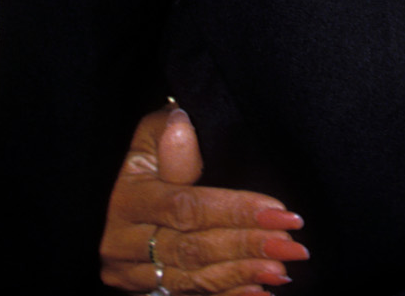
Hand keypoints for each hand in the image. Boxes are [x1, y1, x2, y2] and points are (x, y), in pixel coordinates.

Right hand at [99, 104, 309, 292]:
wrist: (112, 194)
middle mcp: (124, 242)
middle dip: (247, 247)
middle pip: (192, 249)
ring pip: (192, 278)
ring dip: (241, 275)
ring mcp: (131, 272)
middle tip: (292, 246)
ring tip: (281, 270)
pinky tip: (259, 293)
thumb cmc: (143, 160)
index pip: (187, 208)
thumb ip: (168, 137)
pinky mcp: (144, 290)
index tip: (280, 211)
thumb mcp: (147, 140)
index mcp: (128, 200)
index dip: (235, 211)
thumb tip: (182, 126)